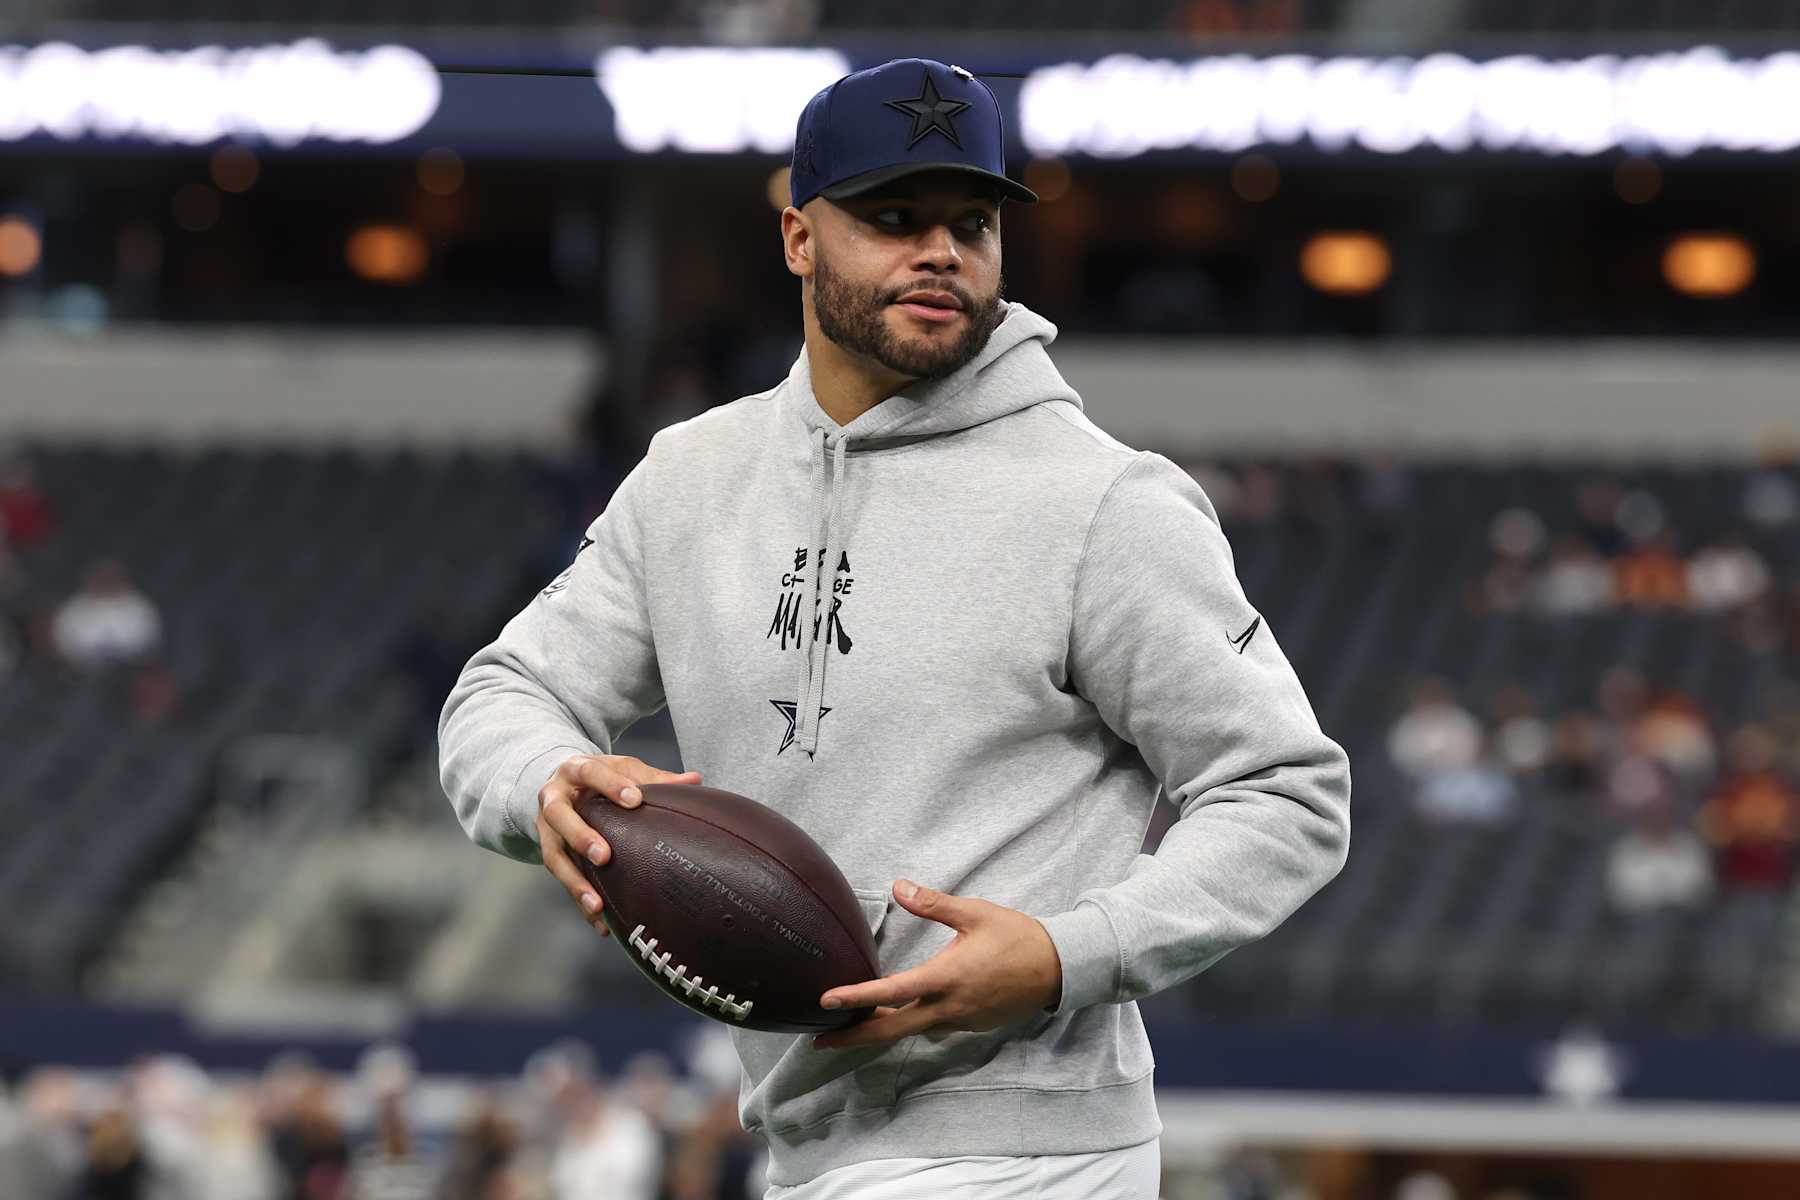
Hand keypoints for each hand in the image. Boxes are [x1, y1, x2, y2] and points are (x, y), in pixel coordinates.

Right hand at [536, 755, 703, 936]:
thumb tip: (693, 781)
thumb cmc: (598, 778)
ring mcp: (546, 829)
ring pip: (553, 855)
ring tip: (596, 904)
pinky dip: (579, 902)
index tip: (635, 799)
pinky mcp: (550, 854)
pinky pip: (562, 881)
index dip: (610, 786)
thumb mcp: (622, 770)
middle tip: (604, 856)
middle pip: (559, 815)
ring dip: (574, 881)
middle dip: (580, 836)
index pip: (590, 773)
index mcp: (575, 770)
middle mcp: (553, 799)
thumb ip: (654, 777)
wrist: (560, 784)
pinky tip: (600, 922)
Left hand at [809, 879, 1062, 1049]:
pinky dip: (909, 1024)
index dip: (854, 999)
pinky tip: (897, 1015)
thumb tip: (897, 886)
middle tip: (818, 1040)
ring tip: (849, 1025)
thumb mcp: (974, 914)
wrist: (1060, 968)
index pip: (890, 994)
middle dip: (852, 1038)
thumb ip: (932, 904)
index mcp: (945, 978)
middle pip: (890, 1031)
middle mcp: (948, 1007)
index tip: (825, 1003)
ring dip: (879, 1030)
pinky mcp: (971, 1024)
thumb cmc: (1017, 937)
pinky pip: (932, 1027)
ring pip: (910, 1031)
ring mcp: (960, 1020)